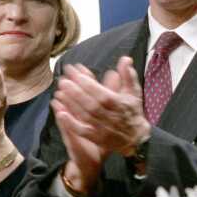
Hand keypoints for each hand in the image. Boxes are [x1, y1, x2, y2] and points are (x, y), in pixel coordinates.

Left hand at [52, 58, 151, 192]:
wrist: (137, 138)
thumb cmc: (133, 112)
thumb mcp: (134, 92)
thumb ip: (128, 75)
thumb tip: (125, 58)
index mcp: (117, 103)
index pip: (99, 91)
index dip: (86, 82)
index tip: (74, 72)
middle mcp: (109, 116)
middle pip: (90, 103)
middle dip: (75, 91)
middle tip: (62, 80)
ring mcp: (102, 128)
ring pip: (84, 115)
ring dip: (71, 104)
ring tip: (60, 92)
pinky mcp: (97, 138)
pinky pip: (82, 131)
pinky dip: (71, 123)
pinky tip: (60, 114)